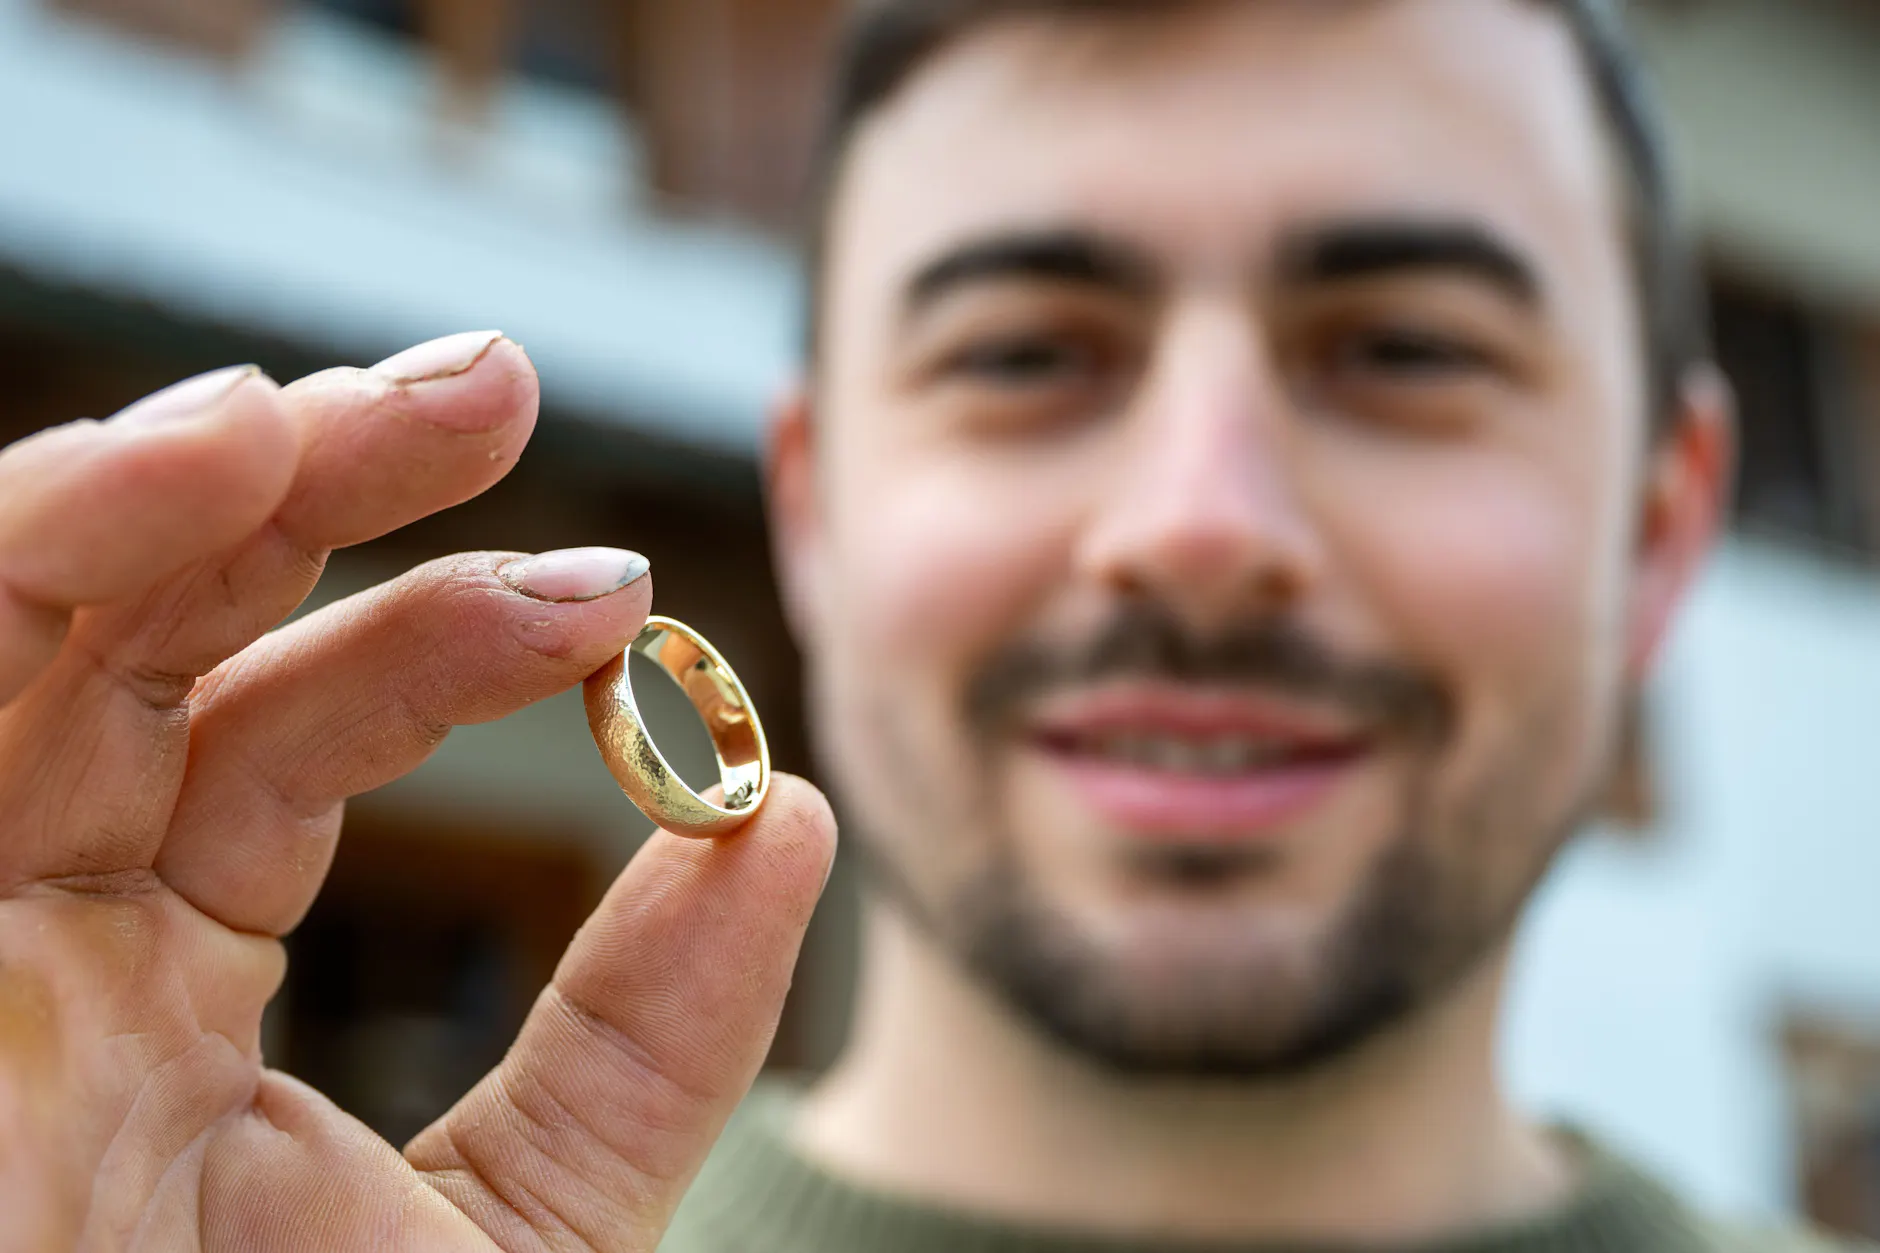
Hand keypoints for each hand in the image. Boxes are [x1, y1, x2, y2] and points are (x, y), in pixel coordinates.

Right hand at [0, 333, 836, 1250]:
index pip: (297, 742)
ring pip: (33, 621)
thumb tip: (789, 814)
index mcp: (166, 986)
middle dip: (327, 487)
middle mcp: (31, 930)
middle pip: (164, 636)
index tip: (631, 605)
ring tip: (379, 398)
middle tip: (506, 380)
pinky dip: (51, 544)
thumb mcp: (521, 1231)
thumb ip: (650, 1042)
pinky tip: (216, 445)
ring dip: (196, 477)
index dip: (453, 639)